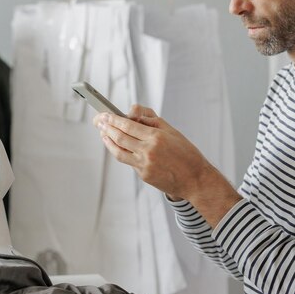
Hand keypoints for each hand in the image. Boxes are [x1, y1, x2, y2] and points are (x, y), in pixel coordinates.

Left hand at [93, 105, 241, 227]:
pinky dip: (122, 153)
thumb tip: (132, 113)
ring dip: (108, 141)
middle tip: (98, 122)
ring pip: (119, 152)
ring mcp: (145, 165)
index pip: (128, 125)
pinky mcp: (144, 175)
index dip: (113, 119)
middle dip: (106, 128)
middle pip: (120, 137)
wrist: (196, 179)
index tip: (105, 115)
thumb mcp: (172, 131)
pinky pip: (129, 162)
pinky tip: (117, 147)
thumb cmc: (187, 154)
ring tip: (103, 134)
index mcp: (156, 137)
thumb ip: (151, 121)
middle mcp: (148, 151)